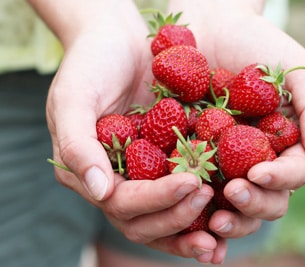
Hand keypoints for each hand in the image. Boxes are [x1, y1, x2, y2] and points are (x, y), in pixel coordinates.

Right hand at [32, 0, 225, 262]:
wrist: (119, 41)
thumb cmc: (90, 64)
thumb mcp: (73, 98)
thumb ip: (77, 145)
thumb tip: (100, 192)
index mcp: (92, 174)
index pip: (122, 203)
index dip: (156, 200)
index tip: (192, 182)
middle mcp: (118, 183)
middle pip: (145, 222)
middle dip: (178, 216)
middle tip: (209, 195)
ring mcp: (144, 176)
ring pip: (166, 219)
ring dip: (193, 227)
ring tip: (226, 223)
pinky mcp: (168, 163)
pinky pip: (185, 194)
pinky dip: (205, 211)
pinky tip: (230, 212)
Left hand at [168, 0, 304, 237]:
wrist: (210, 27)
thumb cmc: (258, 46)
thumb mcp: (297, 71)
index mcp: (286, 145)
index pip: (292, 175)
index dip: (279, 179)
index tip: (258, 172)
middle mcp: (258, 161)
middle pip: (267, 200)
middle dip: (253, 204)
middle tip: (233, 193)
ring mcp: (226, 164)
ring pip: (235, 206)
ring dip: (229, 217)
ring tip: (212, 217)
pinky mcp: (194, 160)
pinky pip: (197, 190)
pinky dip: (194, 206)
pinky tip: (185, 211)